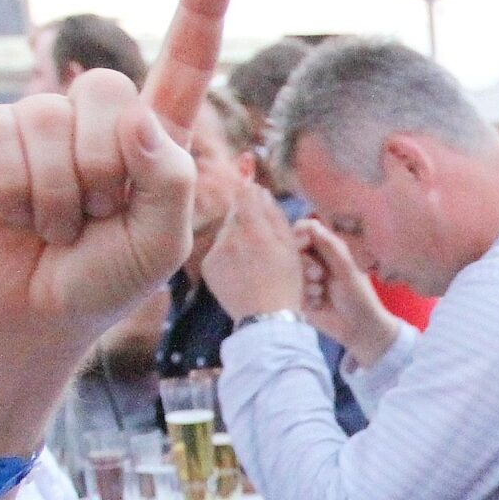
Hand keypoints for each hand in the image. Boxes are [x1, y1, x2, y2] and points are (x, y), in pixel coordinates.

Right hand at [0, 0, 231, 367]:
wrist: (34, 315)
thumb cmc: (104, 279)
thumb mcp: (161, 245)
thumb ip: (171, 184)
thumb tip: (140, 118)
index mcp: (152, 138)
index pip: (182, 65)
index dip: (199, 12)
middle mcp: (95, 119)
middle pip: (112, 93)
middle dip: (106, 169)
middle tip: (93, 216)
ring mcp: (36, 121)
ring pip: (52, 119)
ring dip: (58, 194)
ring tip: (54, 224)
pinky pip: (0, 138)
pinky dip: (14, 192)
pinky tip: (15, 215)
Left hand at [203, 178, 304, 320]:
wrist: (267, 321)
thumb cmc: (286, 284)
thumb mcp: (290, 247)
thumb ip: (273, 214)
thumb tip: (259, 188)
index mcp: (255, 231)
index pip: (245, 193)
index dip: (249, 185)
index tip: (250, 177)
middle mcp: (230, 239)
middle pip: (235, 212)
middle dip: (247, 218)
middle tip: (261, 237)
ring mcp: (216, 253)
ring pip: (226, 231)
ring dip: (237, 237)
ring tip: (253, 260)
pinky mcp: (208, 266)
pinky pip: (218, 249)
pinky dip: (228, 254)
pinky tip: (241, 270)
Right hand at [293, 216, 404, 363]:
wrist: (359, 330)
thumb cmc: (360, 296)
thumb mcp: (347, 269)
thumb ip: (330, 247)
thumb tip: (311, 224)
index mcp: (328, 248)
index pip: (304, 229)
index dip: (299, 235)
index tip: (303, 244)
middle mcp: (315, 260)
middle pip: (293, 249)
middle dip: (304, 263)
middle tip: (319, 276)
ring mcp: (306, 278)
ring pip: (290, 270)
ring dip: (305, 282)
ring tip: (321, 293)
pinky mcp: (300, 295)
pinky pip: (290, 289)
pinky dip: (303, 296)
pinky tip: (317, 305)